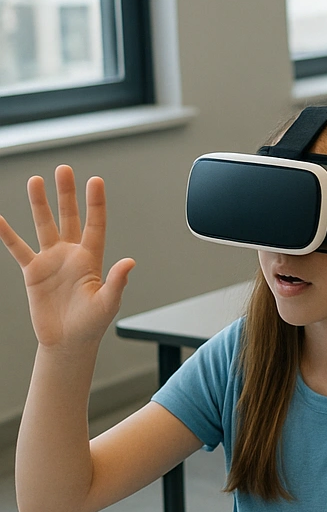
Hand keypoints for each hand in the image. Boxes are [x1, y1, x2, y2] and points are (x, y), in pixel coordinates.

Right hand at [0, 167, 134, 351]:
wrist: (69, 341)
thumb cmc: (92, 324)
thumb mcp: (108, 302)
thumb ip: (117, 281)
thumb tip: (129, 262)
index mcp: (93, 258)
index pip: (96, 224)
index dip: (96, 203)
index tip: (95, 181)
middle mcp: (72, 254)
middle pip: (69, 217)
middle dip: (67, 194)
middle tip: (64, 170)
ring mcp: (52, 260)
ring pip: (44, 225)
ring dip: (39, 204)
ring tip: (35, 180)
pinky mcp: (33, 271)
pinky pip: (18, 248)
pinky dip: (7, 234)